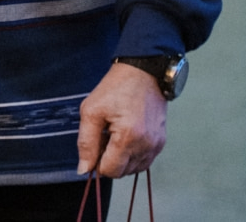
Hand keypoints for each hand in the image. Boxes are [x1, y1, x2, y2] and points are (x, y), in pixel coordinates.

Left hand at [76, 62, 167, 177]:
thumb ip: (86, 142)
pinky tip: (126, 137)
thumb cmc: (116, 88)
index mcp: (128, 137)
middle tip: (105, 136)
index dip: (97, 162)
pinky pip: (144, 161)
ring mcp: (156, 145)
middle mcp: (146, 145)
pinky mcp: (161, 142)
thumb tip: (84, 169)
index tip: (95, 144)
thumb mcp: (91, 110)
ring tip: (116, 135)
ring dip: (122, 159)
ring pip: (133, 169)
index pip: (110, 171)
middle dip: (109, 160)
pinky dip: (133, 155)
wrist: (143, 73)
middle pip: (122, 172)